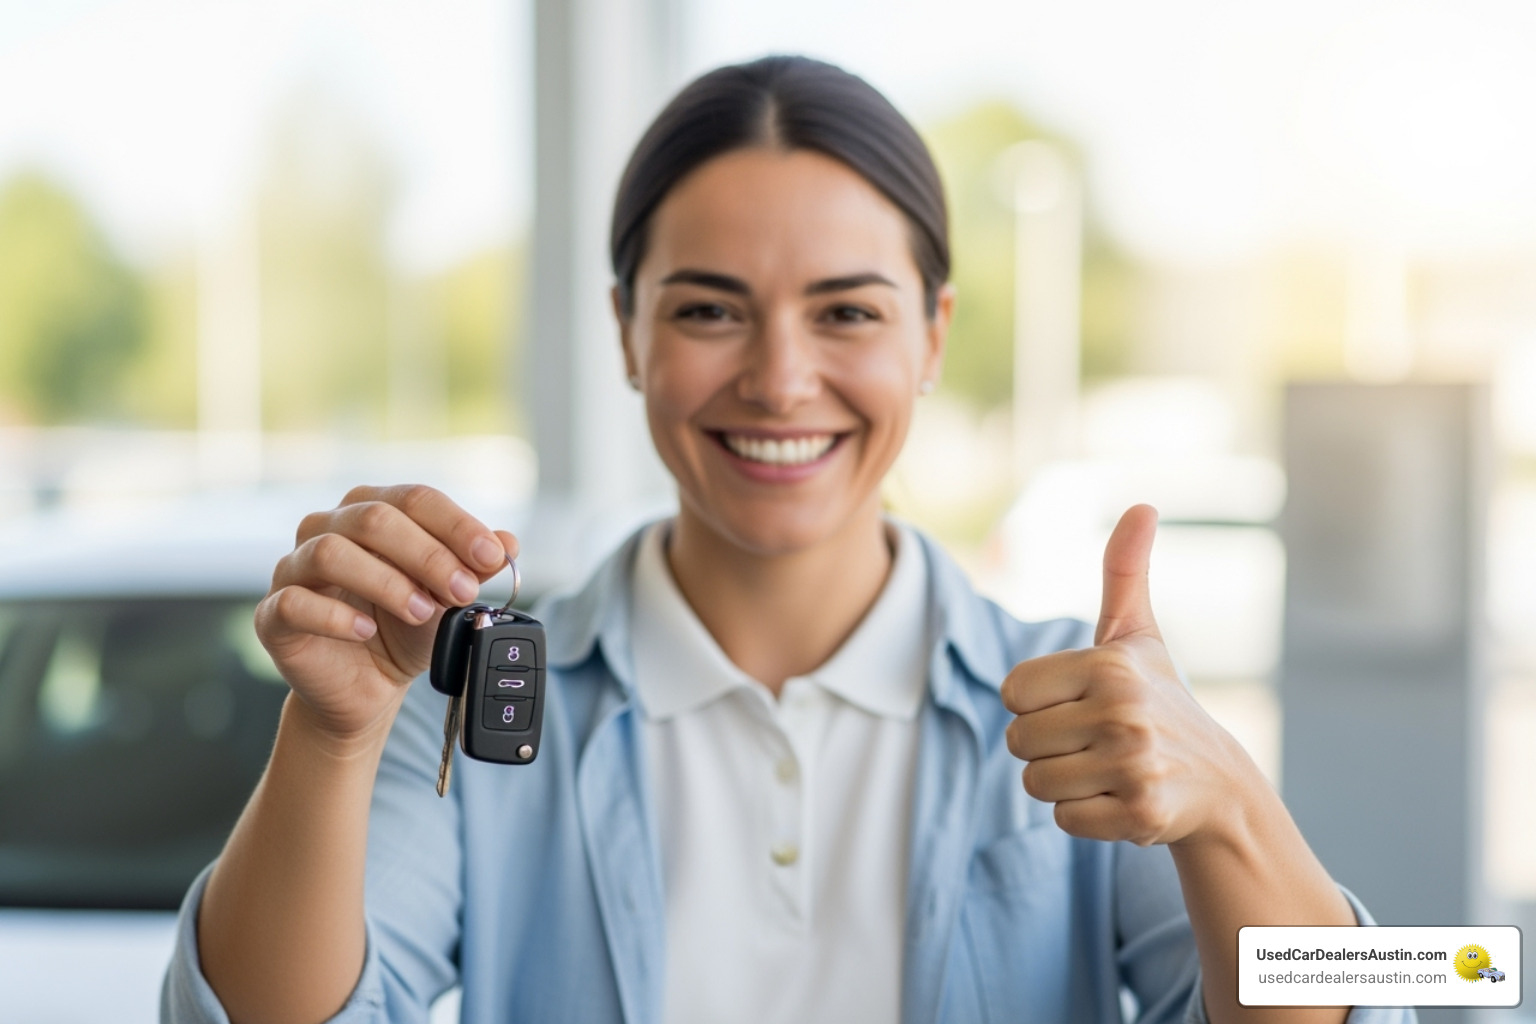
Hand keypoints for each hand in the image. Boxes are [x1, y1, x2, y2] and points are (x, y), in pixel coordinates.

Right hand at [255, 484, 517, 745]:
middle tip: (463, 590)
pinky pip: (294, 603)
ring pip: (330, 553)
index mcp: (372, 510)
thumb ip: (476, 568)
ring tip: (422, 612)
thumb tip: (508, 542)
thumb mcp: (450, 599)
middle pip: (374, 518)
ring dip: (386, 582)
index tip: (491, 557)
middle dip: (427, 553)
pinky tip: (367, 631)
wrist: (368, 688)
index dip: (457, 525)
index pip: (415, 499)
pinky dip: (337, 617)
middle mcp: (327, 528)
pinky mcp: (274, 614)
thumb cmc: (406, 629)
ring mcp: (294, 569)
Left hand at [1001, 504, 1251, 846]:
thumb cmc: (1159, 700)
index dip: (1036, 703)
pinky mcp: (1141, 815)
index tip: (1077, 703)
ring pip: (1036, 784)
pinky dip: (1085, 816)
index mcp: (1110, 665)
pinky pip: (1064, 820)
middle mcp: (1124, 713)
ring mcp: (1134, 766)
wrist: (1219, 784)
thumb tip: (1142, 504)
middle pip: (1018, 742)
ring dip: (1064, 783)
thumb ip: (1125, 571)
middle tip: (1094, 741)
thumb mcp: (1138, 636)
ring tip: (1106, 769)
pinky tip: (1121, 799)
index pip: (1012, 692)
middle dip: (1047, 747)